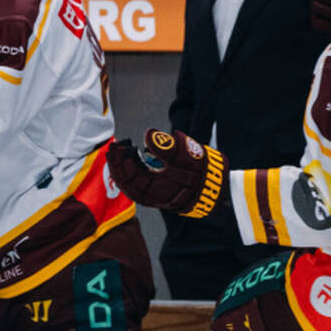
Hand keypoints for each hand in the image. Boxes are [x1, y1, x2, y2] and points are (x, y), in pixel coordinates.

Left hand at [106, 131, 224, 217]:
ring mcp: (152, 195)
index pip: (129, 178)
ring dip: (121, 167)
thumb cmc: (202, 171)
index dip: (120, 162)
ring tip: (118, 150)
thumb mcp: (186, 155)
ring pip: (129, 183)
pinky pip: (135, 184)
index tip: (118, 146)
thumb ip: (167, 146)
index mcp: (156, 190)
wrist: (216, 187)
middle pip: (125, 182)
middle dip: (117, 163)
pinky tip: (127, 159)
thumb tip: (148, 134)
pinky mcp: (155, 192)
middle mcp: (151, 196)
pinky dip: (129, 172)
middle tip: (114, 146)